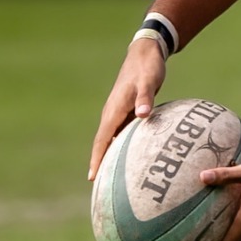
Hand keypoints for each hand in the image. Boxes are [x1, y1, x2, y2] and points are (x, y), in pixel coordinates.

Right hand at [88, 37, 166, 179]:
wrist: (145, 53)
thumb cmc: (147, 68)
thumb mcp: (148, 81)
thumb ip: (145, 98)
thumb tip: (142, 115)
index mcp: (114, 110)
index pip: (102, 140)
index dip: (97, 159)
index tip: (92, 178)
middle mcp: (112, 114)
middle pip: (103, 144)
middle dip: (99, 164)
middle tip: (99, 187)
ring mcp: (119, 113)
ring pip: (111, 140)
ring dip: (109, 157)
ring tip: (110, 178)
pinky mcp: (127, 111)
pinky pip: (122, 134)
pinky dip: (121, 147)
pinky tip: (129, 158)